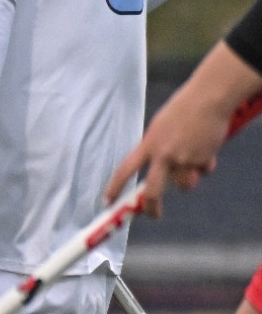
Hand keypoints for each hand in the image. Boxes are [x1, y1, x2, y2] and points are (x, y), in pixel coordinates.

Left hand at [105, 43, 261, 217]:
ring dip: (189, 179)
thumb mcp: (159, 129)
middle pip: (153, 191)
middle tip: (153, 214)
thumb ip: (155, 149)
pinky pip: (205, 171)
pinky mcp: (204, 159)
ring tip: (193, 158)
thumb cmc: (182, 110)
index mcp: (148, 144)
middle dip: (151, 208)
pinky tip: (207, 146)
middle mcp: (164, 154)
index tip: (107, 202)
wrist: (208, 99)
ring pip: (185, 186)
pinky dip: (206, 164)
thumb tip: (154, 173)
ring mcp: (185, 159)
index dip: (114, 188)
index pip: (124, 170)